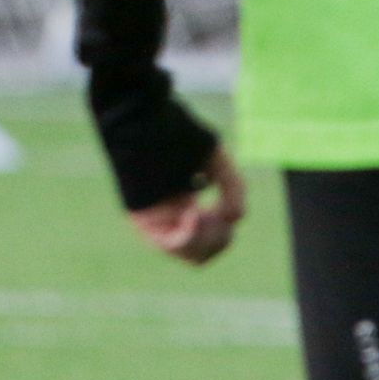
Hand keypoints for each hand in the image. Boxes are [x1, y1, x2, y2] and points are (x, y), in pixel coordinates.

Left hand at [128, 147, 244, 265]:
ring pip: (193, 255)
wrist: (147, 124)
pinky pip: (172, 246)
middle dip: (221, 238)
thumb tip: (235, 219)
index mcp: (185, 206)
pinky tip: (193, 211)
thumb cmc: (181, 138)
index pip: (209, 241)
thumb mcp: (218, 164)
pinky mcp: (143, 220)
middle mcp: (171, 220)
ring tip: (206, 211)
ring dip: (208, 238)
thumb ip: (234, 190)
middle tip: (219, 213)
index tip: (226, 210)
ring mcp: (158, 223)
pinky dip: (190, 235)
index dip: (225, 234)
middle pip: (204, 253)